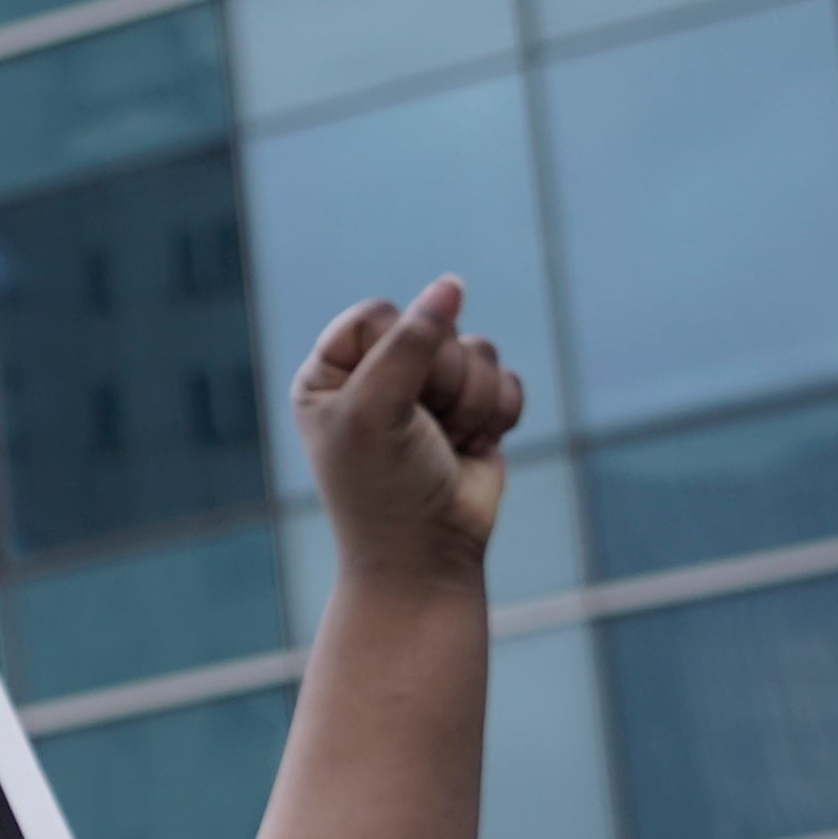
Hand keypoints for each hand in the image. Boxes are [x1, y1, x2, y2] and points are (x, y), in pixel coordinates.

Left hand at [291, 275, 521, 583]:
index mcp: (331, 373)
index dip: (397, 349)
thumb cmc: (384, 487)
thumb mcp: (377, 410)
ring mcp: (428, 392)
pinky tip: (474, 448)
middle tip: (422, 429)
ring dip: (472, 403)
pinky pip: (506, 378)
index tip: (385, 400)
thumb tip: (451, 284)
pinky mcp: (473, 409)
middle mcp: (377, 375)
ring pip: (479, 351)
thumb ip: (410, 343)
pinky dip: (498, 415)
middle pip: (436, 326)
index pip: (378, 313)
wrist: (428, 554)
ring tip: (446, 442)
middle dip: (442, 381)